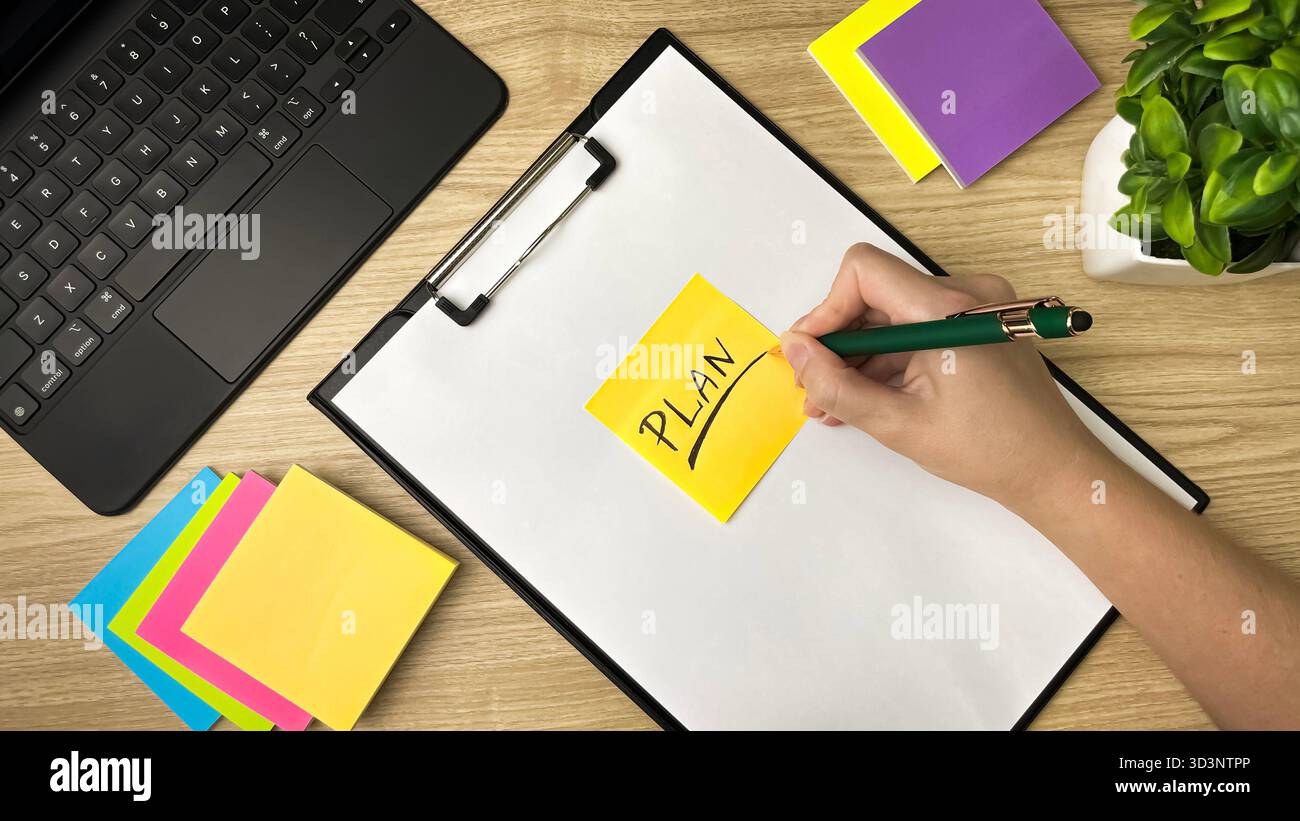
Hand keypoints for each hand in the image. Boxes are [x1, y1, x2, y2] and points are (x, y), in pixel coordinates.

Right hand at [779, 243, 1113, 505]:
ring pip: (891, 312)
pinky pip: (915, 326)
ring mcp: (974, 306)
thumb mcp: (898, 424)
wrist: (1053, 469)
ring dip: (858, 354)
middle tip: (813, 384)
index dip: (827, 309)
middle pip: (874, 293)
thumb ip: (837, 385)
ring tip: (834, 401)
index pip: (864, 271)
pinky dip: (887, 357)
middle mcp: (966, 294)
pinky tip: (867, 395)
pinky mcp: (976, 323)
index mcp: (949, 309)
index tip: (810, 351)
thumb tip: (796, 352)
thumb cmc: (994, 450)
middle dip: (837, 339)